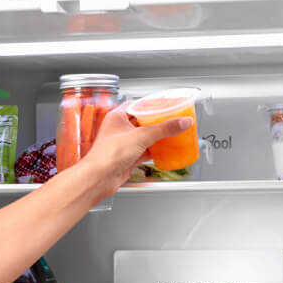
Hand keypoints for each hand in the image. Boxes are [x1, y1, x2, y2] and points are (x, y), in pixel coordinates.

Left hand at [79, 105, 193, 192]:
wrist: (100, 178)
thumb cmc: (109, 154)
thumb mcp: (141, 136)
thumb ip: (164, 129)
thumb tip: (182, 122)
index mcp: (117, 117)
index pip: (137, 105)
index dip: (151, 104)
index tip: (165, 105)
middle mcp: (119, 129)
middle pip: (142, 121)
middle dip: (157, 122)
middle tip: (171, 119)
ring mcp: (123, 144)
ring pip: (143, 137)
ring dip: (156, 136)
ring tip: (171, 133)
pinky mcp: (127, 157)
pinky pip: (144, 151)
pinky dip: (154, 150)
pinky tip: (163, 150)